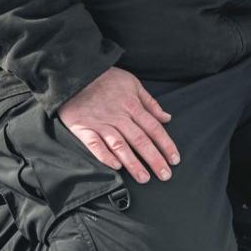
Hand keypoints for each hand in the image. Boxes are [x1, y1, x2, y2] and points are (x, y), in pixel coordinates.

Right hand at [56, 68, 179, 182]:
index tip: (174, 159)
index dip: (166, 145)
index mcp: (132, 106)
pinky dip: (105, 156)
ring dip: (133, 163)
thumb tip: (166, 117)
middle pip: (140, 140)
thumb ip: (150, 102)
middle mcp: (118, 117)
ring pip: (120, 146)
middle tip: (165, 175)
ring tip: (144, 178)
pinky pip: (95, 145)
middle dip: (154, 159)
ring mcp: (101, 123)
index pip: (154, 128)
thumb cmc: (106, 78)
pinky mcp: (83, 128)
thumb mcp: (132, 83)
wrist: (76, 73)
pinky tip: (116, 167)